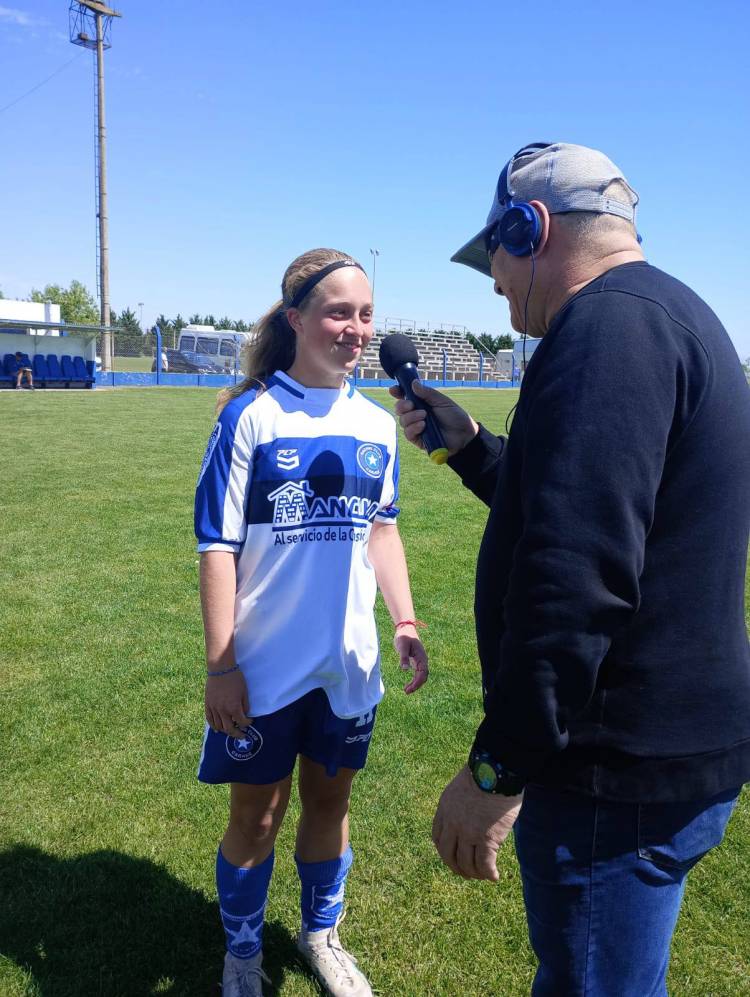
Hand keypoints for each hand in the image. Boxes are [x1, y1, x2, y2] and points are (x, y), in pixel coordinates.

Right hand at [204, 669, 252, 734]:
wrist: (220, 669)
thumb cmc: (235, 679)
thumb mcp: (244, 692)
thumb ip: (245, 705)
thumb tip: (244, 714)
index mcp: (233, 707)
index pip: (241, 722)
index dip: (247, 723)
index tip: (250, 721)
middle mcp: (222, 710)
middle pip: (229, 729)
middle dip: (237, 733)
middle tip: (242, 735)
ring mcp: (213, 708)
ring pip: (219, 726)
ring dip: (225, 731)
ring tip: (231, 731)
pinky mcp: (207, 705)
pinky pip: (209, 719)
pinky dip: (213, 726)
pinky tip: (217, 729)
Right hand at [389, 380, 478, 455]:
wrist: (464, 434)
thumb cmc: (455, 416)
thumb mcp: (442, 401)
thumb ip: (427, 393)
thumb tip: (413, 383)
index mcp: (421, 403)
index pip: (405, 397)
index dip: (398, 393)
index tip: (394, 390)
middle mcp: (416, 415)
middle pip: (399, 409)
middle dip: (402, 406)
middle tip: (411, 405)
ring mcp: (416, 427)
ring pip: (402, 421)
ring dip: (411, 417)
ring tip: (424, 416)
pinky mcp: (418, 440)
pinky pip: (408, 434)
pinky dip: (413, 428)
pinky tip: (422, 425)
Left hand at [393, 627, 428, 693]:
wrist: (405, 629)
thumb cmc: (404, 636)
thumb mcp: (402, 646)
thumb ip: (403, 657)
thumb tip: (404, 669)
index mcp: (422, 657)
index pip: (423, 673)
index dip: (417, 682)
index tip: (409, 688)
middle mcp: (423, 660)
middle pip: (423, 676)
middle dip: (416, 685)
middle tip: (406, 692)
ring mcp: (420, 661)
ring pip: (421, 676)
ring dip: (415, 684)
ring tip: (406, 690)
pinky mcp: (416, 661)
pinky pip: (418, 673)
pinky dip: (414, 680)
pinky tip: (408, 684)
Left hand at [431, 766, 522, 880]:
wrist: (495, 772)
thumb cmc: (483, 774)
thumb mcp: (460, 787)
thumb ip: (459, 803)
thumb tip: (467, 811)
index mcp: (444, 809)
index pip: (437, 837)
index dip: (444, 851)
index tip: (452, 857)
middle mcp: (453, 824)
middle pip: (448, 855)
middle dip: (456, 867)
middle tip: (466, 873)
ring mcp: (469, 833)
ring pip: (466, 864)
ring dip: (474, 873)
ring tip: (483, 875)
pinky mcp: (487, 839)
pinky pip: (484, 864)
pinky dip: (489, 873)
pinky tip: (494, 876)